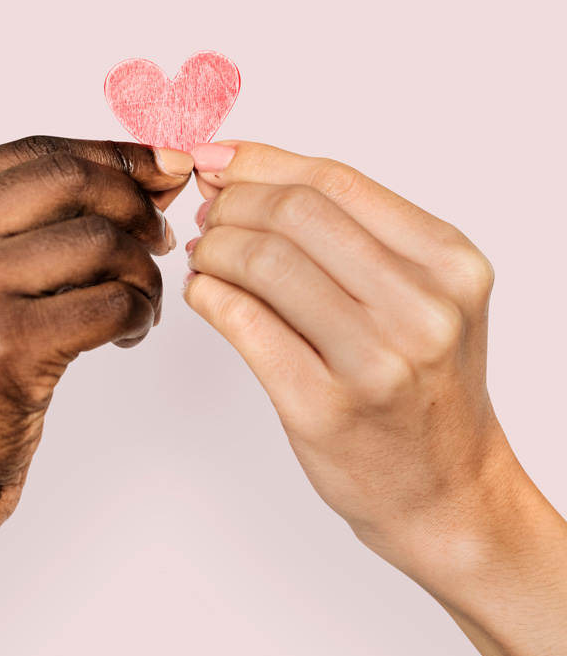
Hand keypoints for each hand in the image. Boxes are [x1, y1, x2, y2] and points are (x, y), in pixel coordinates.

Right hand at [0, 136, 192, 557]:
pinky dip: (139, 313)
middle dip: (135, 206)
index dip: (114, 158)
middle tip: (158, 242)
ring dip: (142, 273)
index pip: (35, 152)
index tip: (165, 171)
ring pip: (100, 241)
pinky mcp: (2, 349)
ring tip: (136, 305)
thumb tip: (145, 172)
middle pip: (69, 180)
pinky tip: (127, 336)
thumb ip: (27, 221)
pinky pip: (111, 302)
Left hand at [183, 141, 523, 572]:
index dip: (261, 162)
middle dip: (232, 205)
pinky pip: (244, 323)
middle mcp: (423, 307)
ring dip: (216, 248)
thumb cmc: (426, 392)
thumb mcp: (422, 300)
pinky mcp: (323, 407)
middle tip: (210, 219)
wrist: (447, 493)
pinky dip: (208, 294)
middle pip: (296, 213)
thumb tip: (245, 177)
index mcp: (450, 264)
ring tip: (207, 258)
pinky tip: (205, 294)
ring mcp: (375, 360)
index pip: (336, 182)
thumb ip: (351, 238)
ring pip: (265, 261)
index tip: (218, 162)